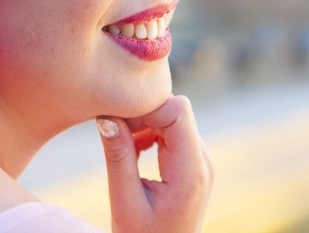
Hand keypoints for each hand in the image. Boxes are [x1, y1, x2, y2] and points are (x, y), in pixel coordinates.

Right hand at [96, 96, 213, 232]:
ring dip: (146, 122)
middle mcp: (203, 161)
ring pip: (174, 117)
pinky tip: (135, 150)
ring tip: (123, 145)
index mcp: (191, 171)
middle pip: (177, 110)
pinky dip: (151, 132)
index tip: (117, 120)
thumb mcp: (124, 202)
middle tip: (115, 131)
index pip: (177, 111)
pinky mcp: (193, 163)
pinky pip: (174, 131)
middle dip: (143, 113)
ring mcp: (200, 161)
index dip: (145, 106)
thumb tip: (106, 116)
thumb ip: (118, 157)